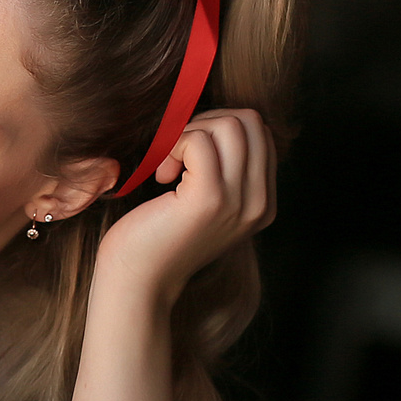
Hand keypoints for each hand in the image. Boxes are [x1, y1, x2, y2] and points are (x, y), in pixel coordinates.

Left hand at [92, 108, 275, 308]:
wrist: (137, 281)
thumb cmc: (158, 237)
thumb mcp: (204, 202)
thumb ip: (222, 169)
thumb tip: (216, 118)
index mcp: (263, 203)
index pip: (261, 133)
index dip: (219, 128)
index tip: (188, 155)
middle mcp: (259, 204)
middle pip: (251, 121)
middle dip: (206, 122)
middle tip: (177, 153)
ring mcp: (238, 202)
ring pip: (230, 125)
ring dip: (190, 133)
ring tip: (168, 167)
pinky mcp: (208, 199)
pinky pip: (199, 140)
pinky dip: (174, 143)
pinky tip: (161, 174)